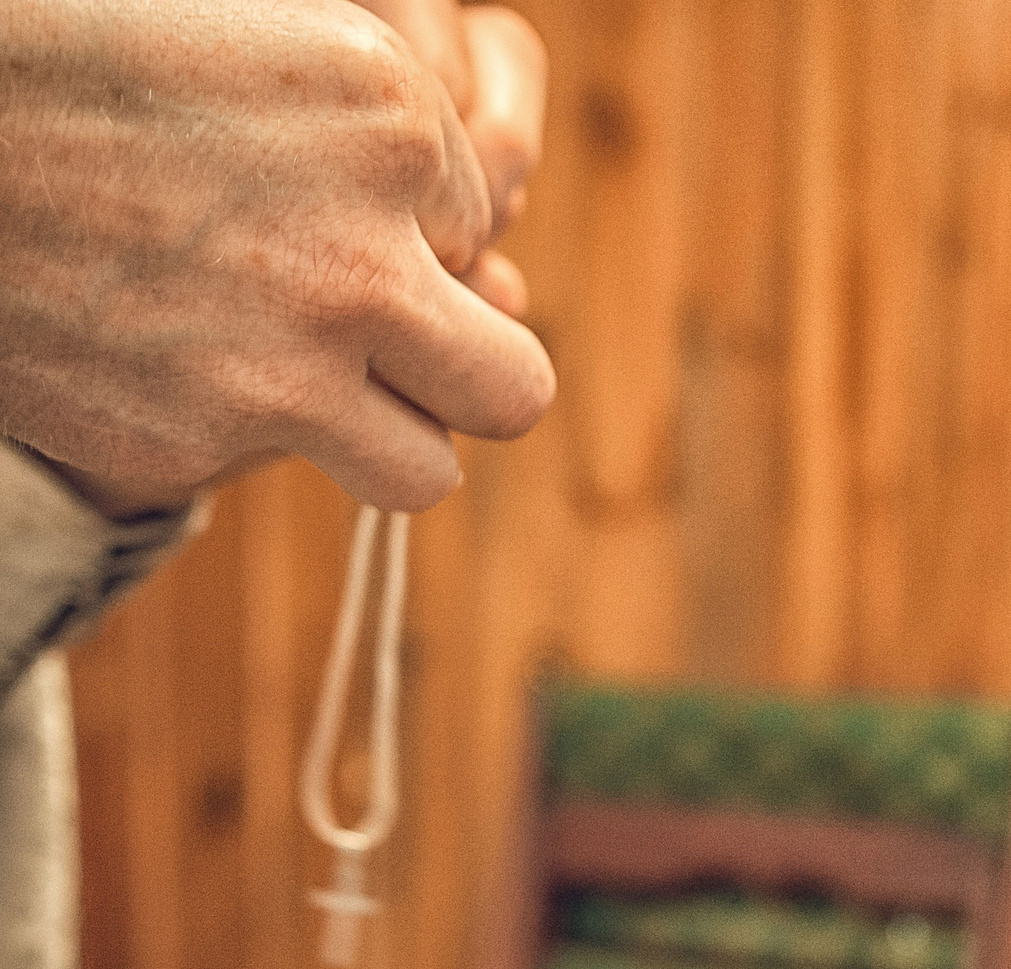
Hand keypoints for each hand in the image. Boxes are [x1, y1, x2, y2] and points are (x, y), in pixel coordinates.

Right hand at [0, 0, 555, 512]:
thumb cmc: (83, 53)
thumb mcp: (263, 39)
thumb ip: (393, 144)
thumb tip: (493, 273)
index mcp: (389, 123)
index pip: (477, 228)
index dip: (405, 223)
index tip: (315, 197)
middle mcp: (355, 263)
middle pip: (514, 391)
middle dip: (472, 373)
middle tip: (413, 351)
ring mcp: (277, 371)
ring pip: (425, 471)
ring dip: (386, 433)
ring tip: (313, 376)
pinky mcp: (186, 445)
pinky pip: (270, 467)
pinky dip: (227, 426)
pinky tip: (153, 349)